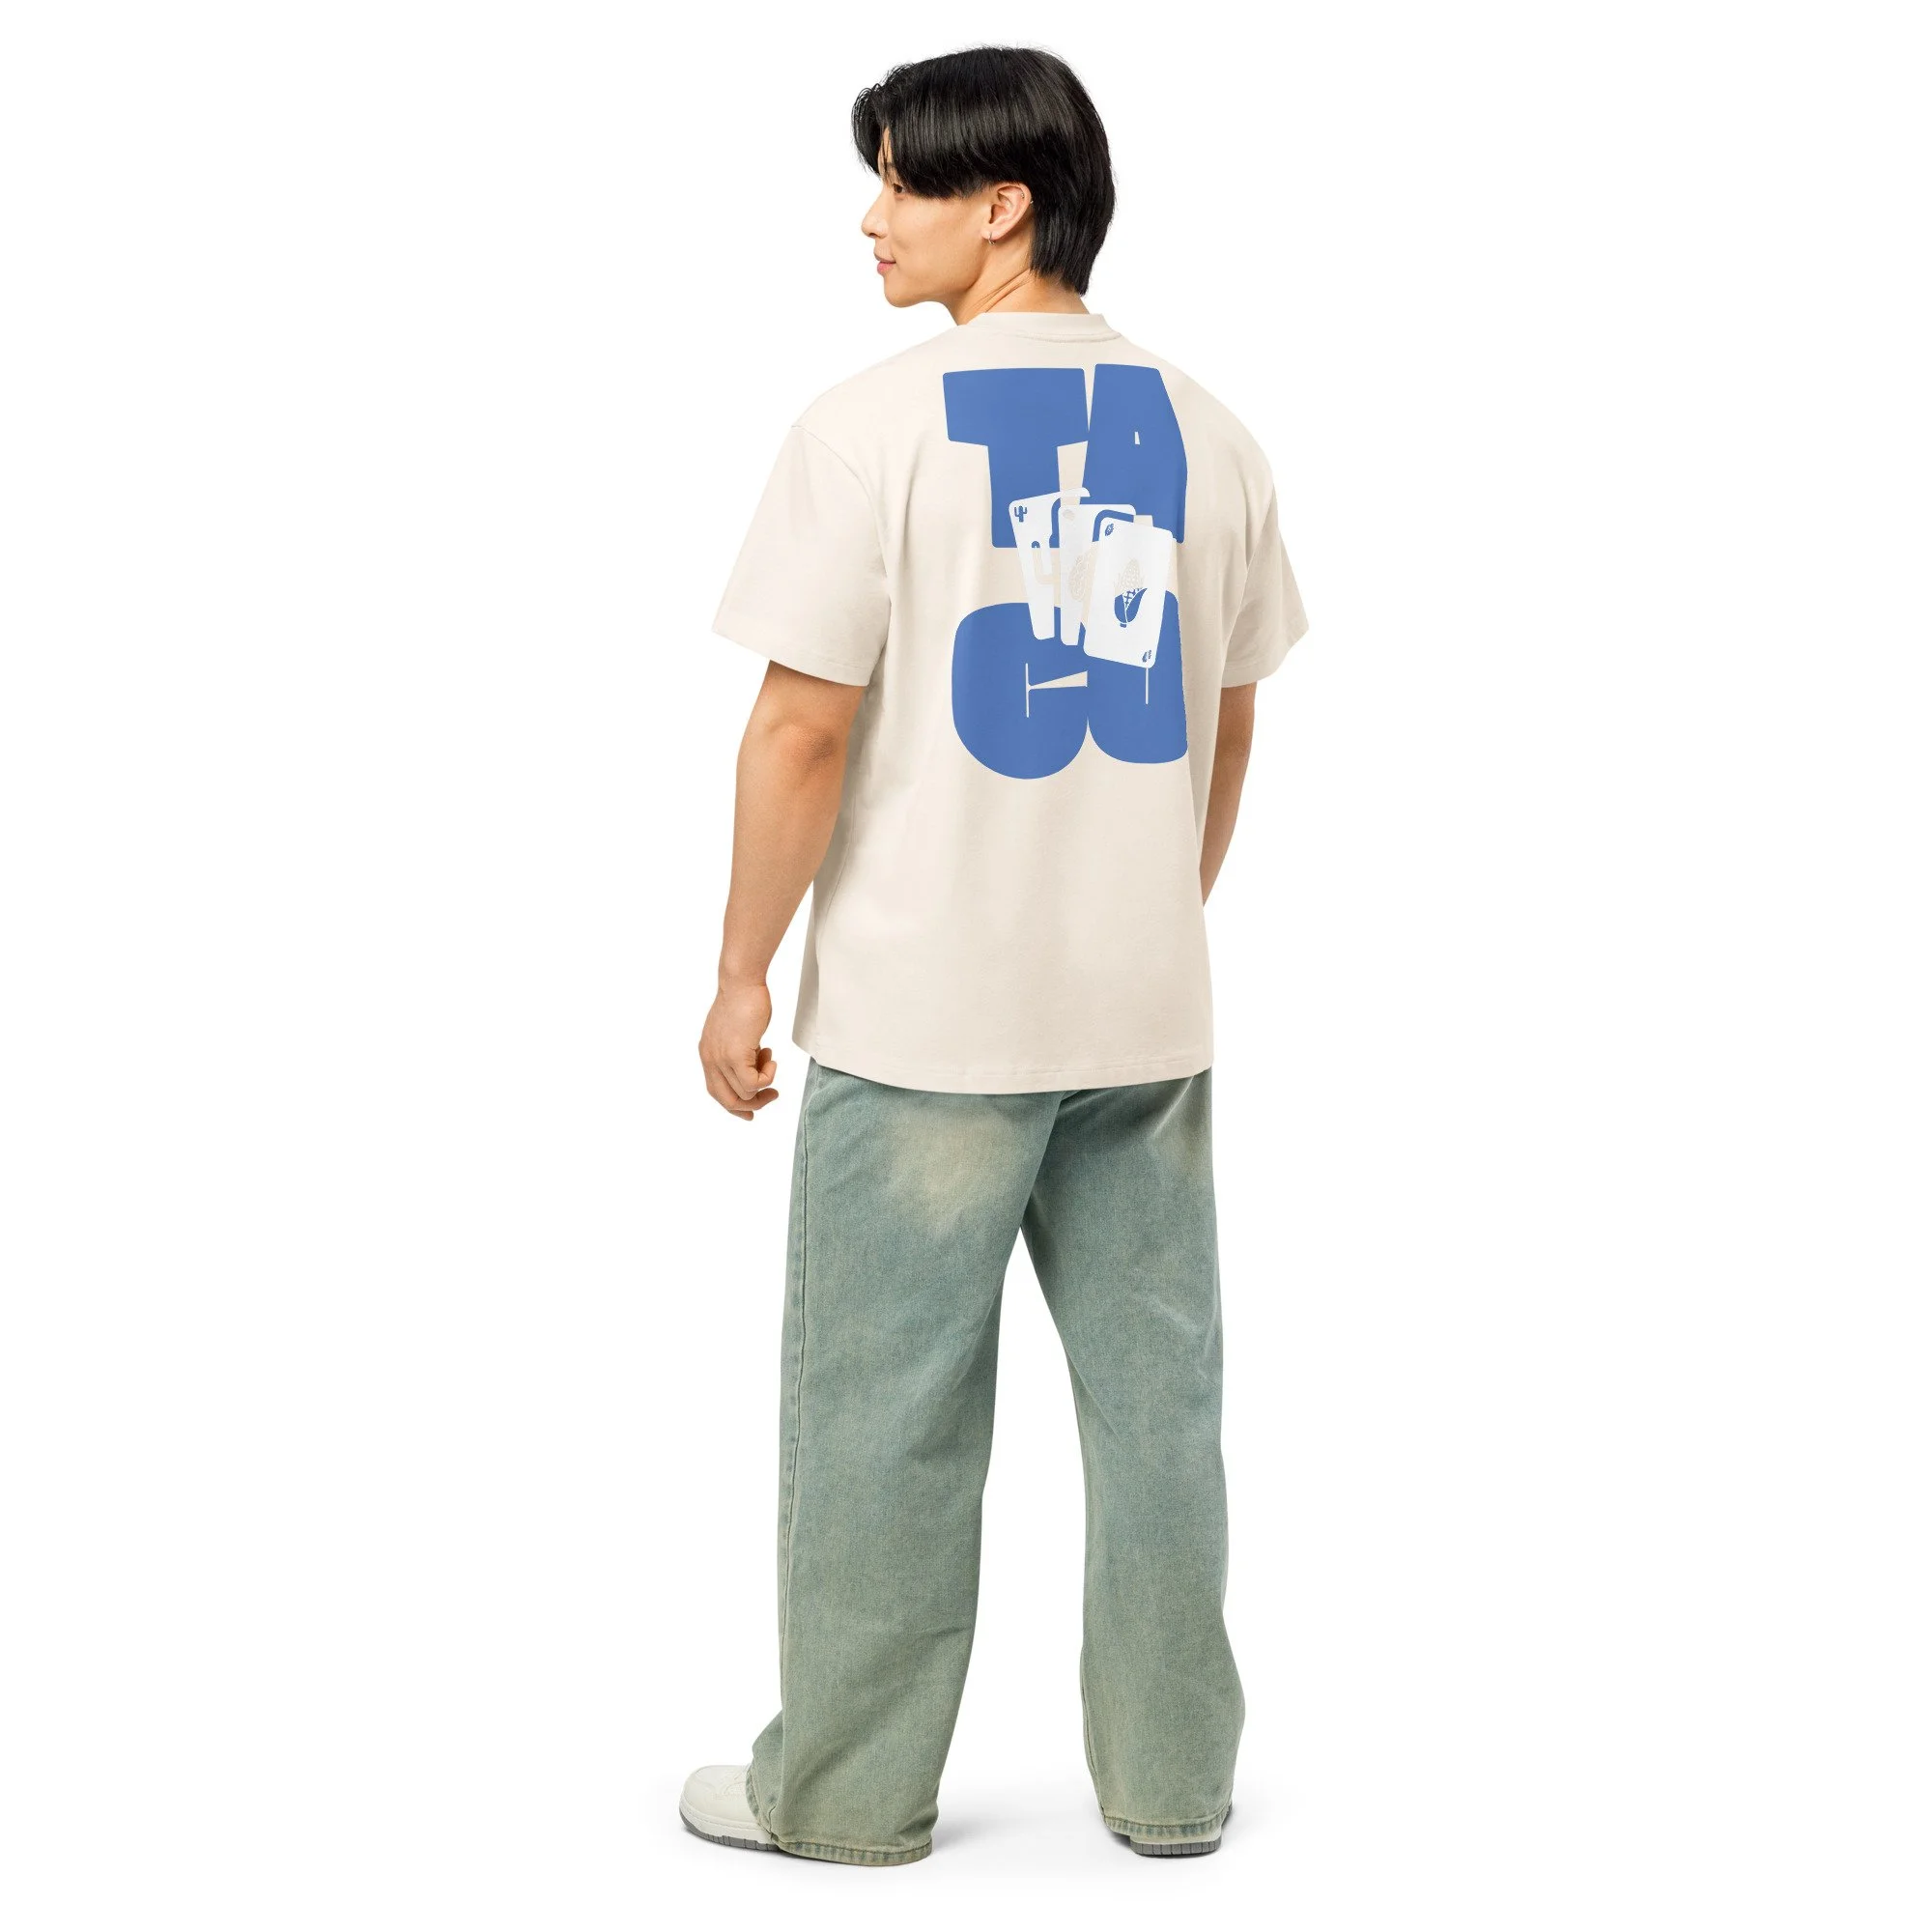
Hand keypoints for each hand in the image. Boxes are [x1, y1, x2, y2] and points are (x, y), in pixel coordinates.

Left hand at [698, 980, 779, 1119]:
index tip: (752, 1111)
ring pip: (744, 1094)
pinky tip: (770, 1056)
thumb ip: (739, 1051)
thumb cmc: (743, 1001)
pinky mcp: (735, 1055)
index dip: (735, 1106)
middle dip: (752, 1104)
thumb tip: (753, 1064)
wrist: (741, 983)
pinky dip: (768, 1076)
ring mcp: (721, 1059)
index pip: (716, 1092)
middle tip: (772, 1094)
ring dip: (764, 1083)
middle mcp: (710, 1060)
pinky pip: (753, 1084)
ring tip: (770, 1060)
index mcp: (708, 1055)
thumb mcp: (736, 1033)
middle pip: (727, 1101)